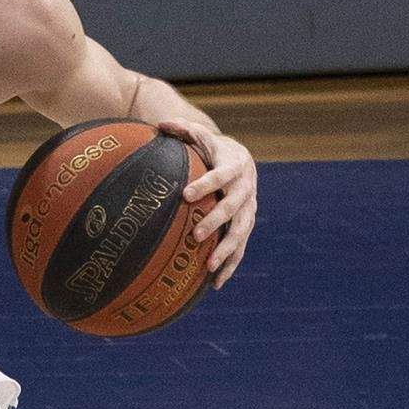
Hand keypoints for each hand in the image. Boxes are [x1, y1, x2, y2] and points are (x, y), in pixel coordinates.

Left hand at [156, 119, 256, 288]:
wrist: (242, 159)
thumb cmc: (213, 148)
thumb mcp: (201, 135)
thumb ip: (183, 129)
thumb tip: (159, 125)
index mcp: (234, 166)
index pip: (221, 176)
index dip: (206, 185)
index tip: (186, 195)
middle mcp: (246, 189)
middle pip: (233, 208)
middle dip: (215, 222)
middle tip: (195, 236)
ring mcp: (249, 210)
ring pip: (241, 232)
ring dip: (226, 250)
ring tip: (208, 266)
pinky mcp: (247, 225)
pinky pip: (241, 248)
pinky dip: (230, 265)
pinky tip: (215, 284)